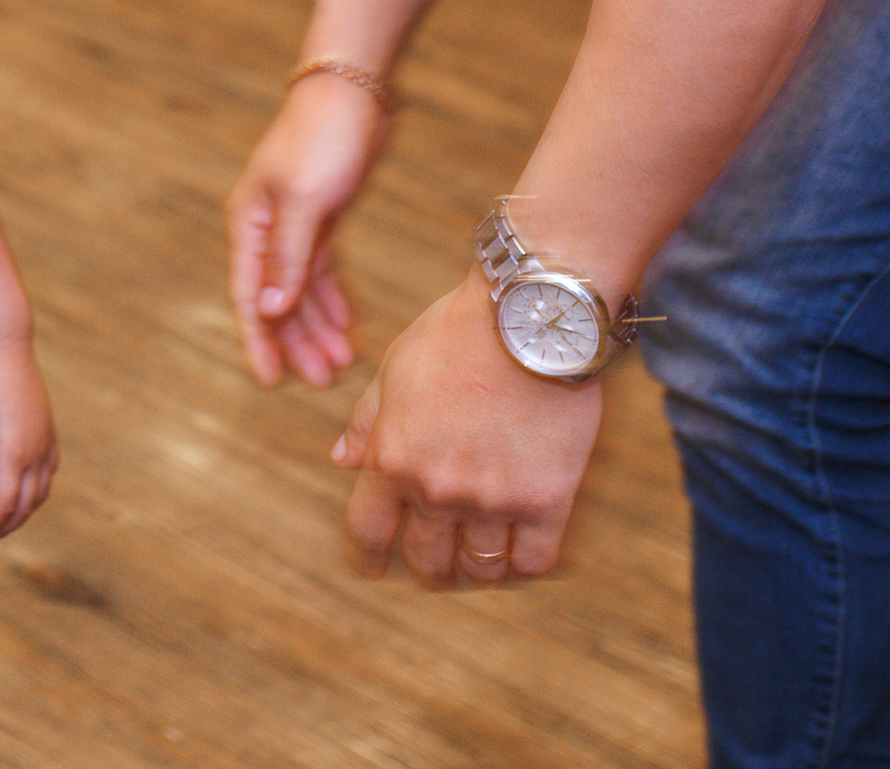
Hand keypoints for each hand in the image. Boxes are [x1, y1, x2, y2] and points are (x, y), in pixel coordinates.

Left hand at [0, 340, 57, 539]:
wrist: (3, 349)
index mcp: (13, 454)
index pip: (3, 507)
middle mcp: (36, 453)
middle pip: (25, 507)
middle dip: (2, 527)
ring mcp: (47, 444)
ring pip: (40, 494)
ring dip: (19, 512)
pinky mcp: (49, 435)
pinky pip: (47, 475)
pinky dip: (33, 493)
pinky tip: (15, 492)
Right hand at [226, 73, 384, 385]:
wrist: (354, 92)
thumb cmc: (324, 137)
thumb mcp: (307, 199)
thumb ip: (288, 256)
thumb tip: (269, 308)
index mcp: (249, 224)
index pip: (249, 295)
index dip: (259, 341)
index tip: (270, 381)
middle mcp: (265, 229)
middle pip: (277, 299)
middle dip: (297, 342)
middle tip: (322, 381)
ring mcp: (294, 224)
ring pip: (302, 290)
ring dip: (320, 326)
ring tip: (344, 362)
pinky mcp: (322, 217)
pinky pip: (323, 271)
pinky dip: (335, 298)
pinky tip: (349, 324)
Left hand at [330, 274, 602, 586]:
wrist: (527, 318)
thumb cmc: (455, 335)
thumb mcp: (394, 370)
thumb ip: (367, 422)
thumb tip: (343, 460)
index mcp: (392, 458)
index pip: (368, 532)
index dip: (366, 557)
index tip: (370, 567)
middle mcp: (437, 489)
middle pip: (426, 560)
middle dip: (426, 567)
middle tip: (434, 564)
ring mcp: (493, 499)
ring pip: (479, 570)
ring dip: (474, 571)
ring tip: (478, 560)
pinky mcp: (546, 500)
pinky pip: (533, 561)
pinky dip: (522, 565)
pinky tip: (518, 552)